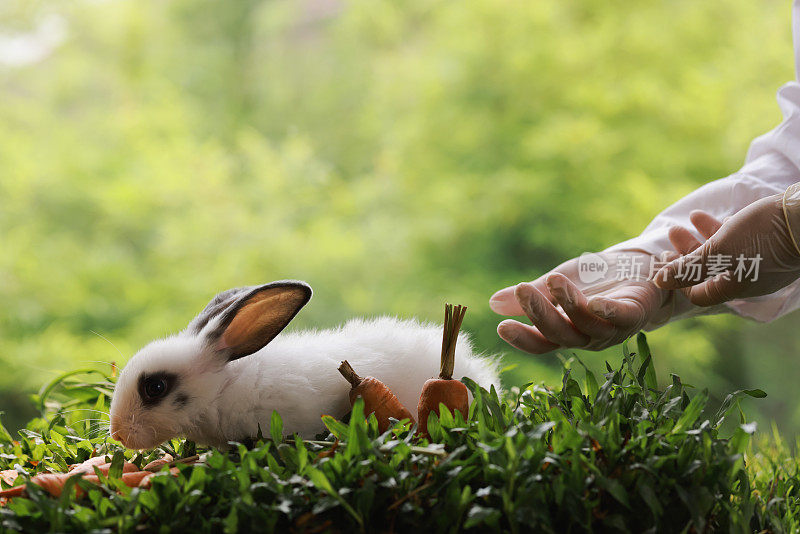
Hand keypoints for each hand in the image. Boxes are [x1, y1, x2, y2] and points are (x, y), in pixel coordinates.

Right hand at [490, 251, 673, 352]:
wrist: (639, 267)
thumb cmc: (595, 279)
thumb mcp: (556, 285)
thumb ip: (530, 295)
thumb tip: (492, 303)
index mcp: (567, 332)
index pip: (540, 342)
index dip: (522, 339)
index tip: (501, 327)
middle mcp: (588, 337)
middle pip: (560, 334)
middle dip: (540, 314)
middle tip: (522, 291)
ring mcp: (612, 328)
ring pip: (586, 325)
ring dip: (568, 304)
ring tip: (553, 280)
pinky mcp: (634, 312)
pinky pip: (620, 316)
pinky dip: (607, 311)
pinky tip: (593, 301)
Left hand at [654, 193, 799, 305]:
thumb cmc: (764, 237)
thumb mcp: (719, 252)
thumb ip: (688, 268)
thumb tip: (659, 282)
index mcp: (735, 288)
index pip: (698, 294)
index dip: (677, 280)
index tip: (663, 260)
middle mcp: (748, 280)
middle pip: (708, 272)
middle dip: (686, 253)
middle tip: (671, 234)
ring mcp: (761, 263)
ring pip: (722, 253)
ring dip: (701, 237)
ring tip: (687, 218)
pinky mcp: (770, 245)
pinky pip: (738, 241)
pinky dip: (720, 230)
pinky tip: (706, 216)